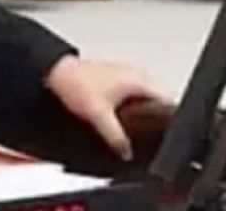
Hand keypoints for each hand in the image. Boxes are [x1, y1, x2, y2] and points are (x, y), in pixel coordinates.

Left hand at [43, 55, 160, 160]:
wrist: (56, 72)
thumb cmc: (75, 83)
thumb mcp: (99, 116)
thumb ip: (116, 138)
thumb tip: (126, 152)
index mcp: (139, 80)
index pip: (168, 100)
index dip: (169, 119)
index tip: (165, 132)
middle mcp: (136, 73)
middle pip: (158, 99)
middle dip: (156, 118)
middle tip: (151, 134)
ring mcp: (126, 73)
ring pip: (146, 96)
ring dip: (143, 111)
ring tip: (135, 126)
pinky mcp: (116, 76)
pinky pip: (133, 93)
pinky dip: (132, 105)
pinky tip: (121, 116)